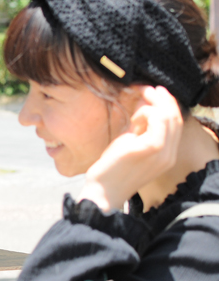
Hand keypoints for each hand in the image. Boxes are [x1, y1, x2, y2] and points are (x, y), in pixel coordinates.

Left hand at [78, 86, 182, 210]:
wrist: (103, 191)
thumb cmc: (113, 169)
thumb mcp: (130, 143)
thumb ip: (140, 126)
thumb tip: (143, 103)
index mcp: (167, 155)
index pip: (176, 124)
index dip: (168, 105)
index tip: (155, 92)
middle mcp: (169, 154)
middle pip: (175, 117)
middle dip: (163, 99)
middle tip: (149, 89)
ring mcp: (162, 152)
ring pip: (168, 116)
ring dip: (153, 104)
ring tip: (137, 107)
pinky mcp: (149, 148)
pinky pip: (156, 121)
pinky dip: (146, 113)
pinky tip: (133, 119)